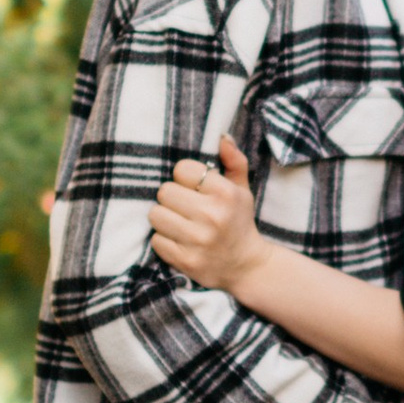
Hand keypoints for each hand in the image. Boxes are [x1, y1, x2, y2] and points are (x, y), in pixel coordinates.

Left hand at [149, 136, 264, 296]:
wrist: (247, 266)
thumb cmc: (239, 222)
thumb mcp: (242, 190)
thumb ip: (234, 161)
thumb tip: (222, 136)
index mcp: (225, 193)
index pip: (182, 169)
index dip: (184, 178)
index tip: (193, 188)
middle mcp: (212, 215)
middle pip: (164, 191)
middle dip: (172, 199)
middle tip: (184, 207)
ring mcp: (198, 240)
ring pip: (156, 215)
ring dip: (164, 219)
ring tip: (180, 224)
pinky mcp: (186, 260)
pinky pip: (156, 240)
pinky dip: (164, 240)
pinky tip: (180, 241)